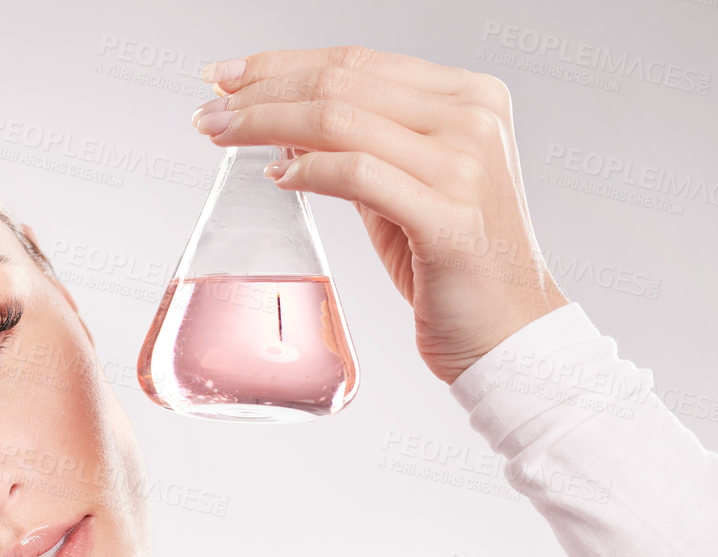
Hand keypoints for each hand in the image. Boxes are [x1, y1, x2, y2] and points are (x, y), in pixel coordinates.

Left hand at [191, 46, 568, 384]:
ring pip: (341, 120)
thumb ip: (359, 149)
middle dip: (260, 93)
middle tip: (207, 112)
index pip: (356, 61)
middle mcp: (472, 119)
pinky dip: (308, 172)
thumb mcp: (407, 187)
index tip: (225, 76)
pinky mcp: (449, 218)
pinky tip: (276, 179)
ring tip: (221, 138)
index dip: (280, 64)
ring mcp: (465, 165)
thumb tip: (282, 124)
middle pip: (341, 83)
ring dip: (266, 125)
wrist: (510, 333)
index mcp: (468, 96)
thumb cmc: (453, 264)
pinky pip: (358, 176)